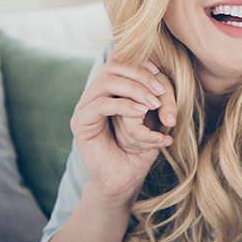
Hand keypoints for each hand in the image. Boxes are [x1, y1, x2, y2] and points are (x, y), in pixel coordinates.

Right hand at [70, 59, 176, 201]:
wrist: (123, 181)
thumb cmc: (139, 151)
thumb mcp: (152, 119)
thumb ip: (152, 95)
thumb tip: (158, 69)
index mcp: (108, 90)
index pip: (119, 61)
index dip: (139, 63)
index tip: (159, 73)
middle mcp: (93, 95)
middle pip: (113, 66)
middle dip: (140, 74)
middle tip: (160, 91)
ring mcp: (84, 107)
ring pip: (107, 81)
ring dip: (134, 88)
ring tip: (153, 104)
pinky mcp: (81, 123)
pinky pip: (100, 104)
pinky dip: (123, 105)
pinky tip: (140, 112)